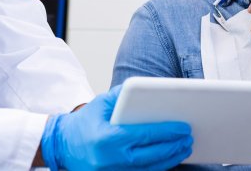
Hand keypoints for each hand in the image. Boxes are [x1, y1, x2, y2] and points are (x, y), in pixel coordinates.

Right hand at [40, 84, 191, 170]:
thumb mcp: (101, 103)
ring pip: (149, 170)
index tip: (184, 128)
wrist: (61, 146)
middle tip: (189, 137)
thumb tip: (148, 89)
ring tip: (184, 148)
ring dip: (170, 160)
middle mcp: (110, 160)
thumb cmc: (84, 122)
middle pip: (151, 156)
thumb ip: (123, 95)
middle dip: (173, 147)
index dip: (167, 132)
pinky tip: (168, 159)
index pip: (144, 136)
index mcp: (107, 139)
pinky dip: (157, 168)